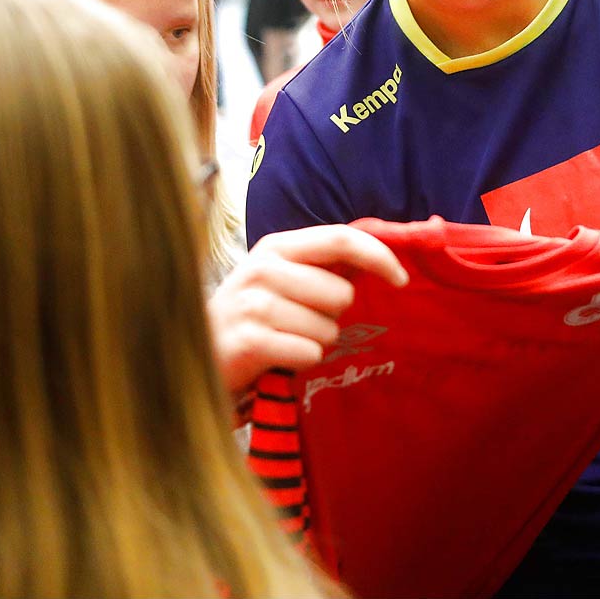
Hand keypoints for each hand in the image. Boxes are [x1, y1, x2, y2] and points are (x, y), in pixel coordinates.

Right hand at [208, 225, 408, 398]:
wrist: (198, 352)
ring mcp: (253, 304)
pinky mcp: (249, 341)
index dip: (378, 255)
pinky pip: (308, 353)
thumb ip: (323, 266)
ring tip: (288, 340)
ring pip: (327, 328)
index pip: (339, 238)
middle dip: (335, 315)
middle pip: (340, 292)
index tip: (402, 279)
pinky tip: (280, 358)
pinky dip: (302, 360)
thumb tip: (385, 260)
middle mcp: (263, 268)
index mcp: (277, 246)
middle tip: (306, 321)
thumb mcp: (282, 279)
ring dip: (317, 341)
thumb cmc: (254, 315)